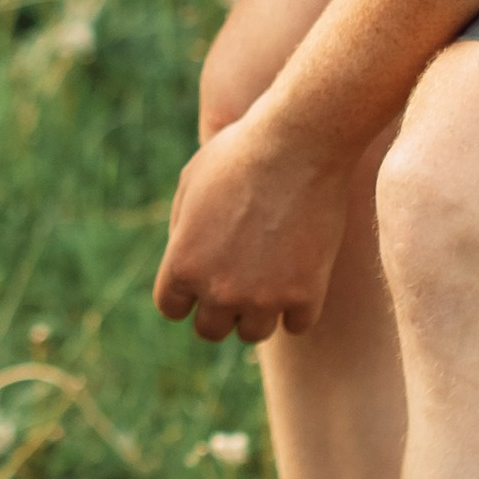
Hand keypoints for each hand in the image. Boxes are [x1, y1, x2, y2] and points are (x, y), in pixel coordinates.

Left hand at [153, 115, 355, 342]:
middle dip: (220, 309)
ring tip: (269, 282)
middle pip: (210, 330)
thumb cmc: (239, 154)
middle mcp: (219, 291)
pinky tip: (301, 280)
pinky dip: (298, 307)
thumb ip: (183, 232)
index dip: (186, 296)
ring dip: (259, 313)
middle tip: (237, 285)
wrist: (299, 144)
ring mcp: (264, 298)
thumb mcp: (190, 184)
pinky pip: (297, 324)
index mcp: (183, 266)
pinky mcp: (306, 295)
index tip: (202, 281)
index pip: (172, 309)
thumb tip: (185, 260)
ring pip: (253, 333)